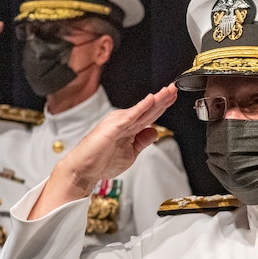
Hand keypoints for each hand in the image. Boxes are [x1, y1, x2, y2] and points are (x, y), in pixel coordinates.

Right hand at [30, 84, 177, 218]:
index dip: (162, 106)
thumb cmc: (101, 162)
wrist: (84, 169)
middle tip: (174, 89)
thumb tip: (154, 131)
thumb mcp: (130, 153)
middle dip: (163, 99)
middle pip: (148, 109)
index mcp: (128, 128)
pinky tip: (151, 100)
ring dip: (156, 100)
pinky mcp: (113, 127)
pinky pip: (131, 116)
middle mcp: (123, 122)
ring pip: (142, 110)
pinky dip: (142, 107)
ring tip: (168, 91)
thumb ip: (142, 142)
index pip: (149, 115)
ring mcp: (118, 123)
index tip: (173, 97)